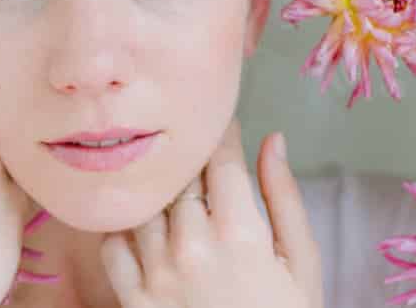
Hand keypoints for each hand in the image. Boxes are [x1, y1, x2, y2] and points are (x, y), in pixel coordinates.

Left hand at [99, 118, 323, 307]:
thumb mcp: (302, 264)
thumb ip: (284, 197)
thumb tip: (274, 139)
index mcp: (239, 234)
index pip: (219, 158)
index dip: (220, 132)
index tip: (221, 124)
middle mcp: (191, 246)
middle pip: (178, 175)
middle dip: (189, 161)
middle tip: (198, 160)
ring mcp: (156, 273)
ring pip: (144, 202)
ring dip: (158, 192)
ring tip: (175, 195)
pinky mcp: (132, 298)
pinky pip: (112, 243)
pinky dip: (124, 229)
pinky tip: (146, 230)